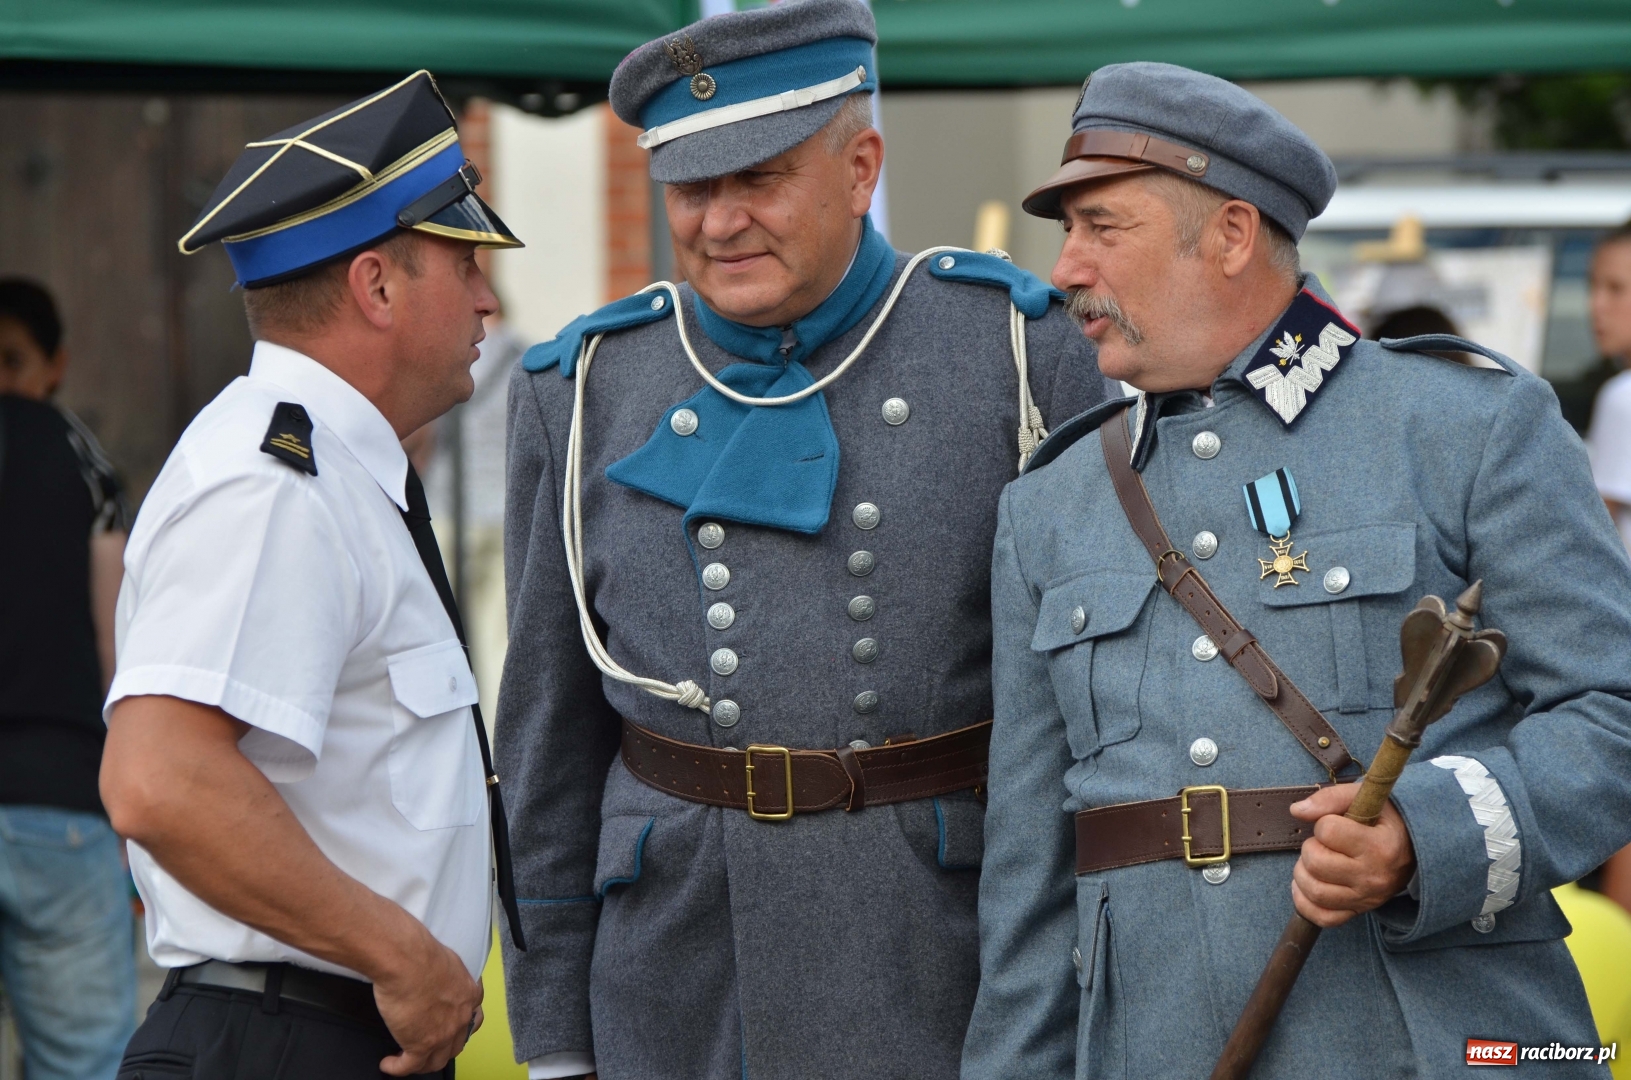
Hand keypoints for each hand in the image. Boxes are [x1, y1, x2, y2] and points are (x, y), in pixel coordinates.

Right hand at [374, 935, 482, 1075]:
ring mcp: (442, 1034)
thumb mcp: (447, 960)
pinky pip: (410, 1066)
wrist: (407, 961)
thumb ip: (447, 974)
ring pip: (436, 1061)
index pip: (473, 1019)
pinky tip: (389, 1064)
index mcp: (468, 994)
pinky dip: (398, 1068)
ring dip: (423, 1063)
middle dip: (443, 1049)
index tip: (450, 1028)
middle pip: (456, 1045)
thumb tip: (438, 975)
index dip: (461, 1027)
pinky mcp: (420, 1044)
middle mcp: (460, 1017)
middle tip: (429, 1047)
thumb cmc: (421, 953)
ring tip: (409, 1060)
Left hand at [1288, 782, 1415, 928]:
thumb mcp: (1363, 799)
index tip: (1334, 824)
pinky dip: (1305, 903)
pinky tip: (1306, 885)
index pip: (1328, 831)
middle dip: (1310, 848)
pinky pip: (1323, 918)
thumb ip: (1330, 798)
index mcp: (1380, 846)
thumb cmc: (1384, 820)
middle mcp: (1374, 876)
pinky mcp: (1358, 911)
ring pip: (1315, 892)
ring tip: (1314, 862)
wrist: (1414, 850)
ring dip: (1303, 873)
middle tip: (1322, 844)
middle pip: (1316, 863)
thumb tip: (1297, 810)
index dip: (1323, 823)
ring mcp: (1367, 898)